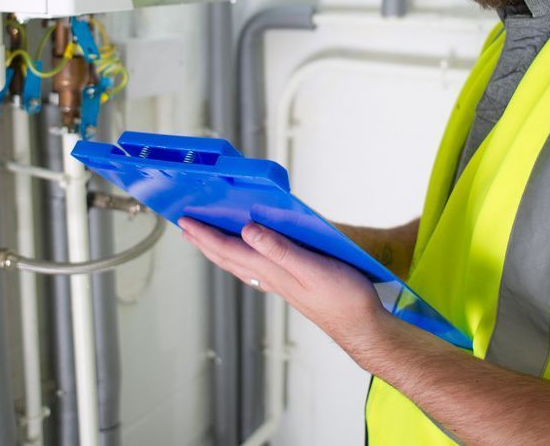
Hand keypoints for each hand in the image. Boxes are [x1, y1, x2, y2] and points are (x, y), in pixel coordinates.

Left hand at [178, 217, 392, 359]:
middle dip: (205, 243)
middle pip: (228, 258)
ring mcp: (280, 285)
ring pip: (240, 265)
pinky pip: (256, 269)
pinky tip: (247, 256)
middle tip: (186, 228)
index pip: (229, 249)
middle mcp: (270, 279)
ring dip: (220, 251)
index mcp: (271, 271)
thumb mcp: (313, 268)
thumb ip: (280, 249)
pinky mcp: (292, 287)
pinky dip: (243, 258)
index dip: (206, 235)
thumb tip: (247, 230)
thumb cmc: (344, 299)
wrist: (363, 327)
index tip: (186, 221)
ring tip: (207, 240)